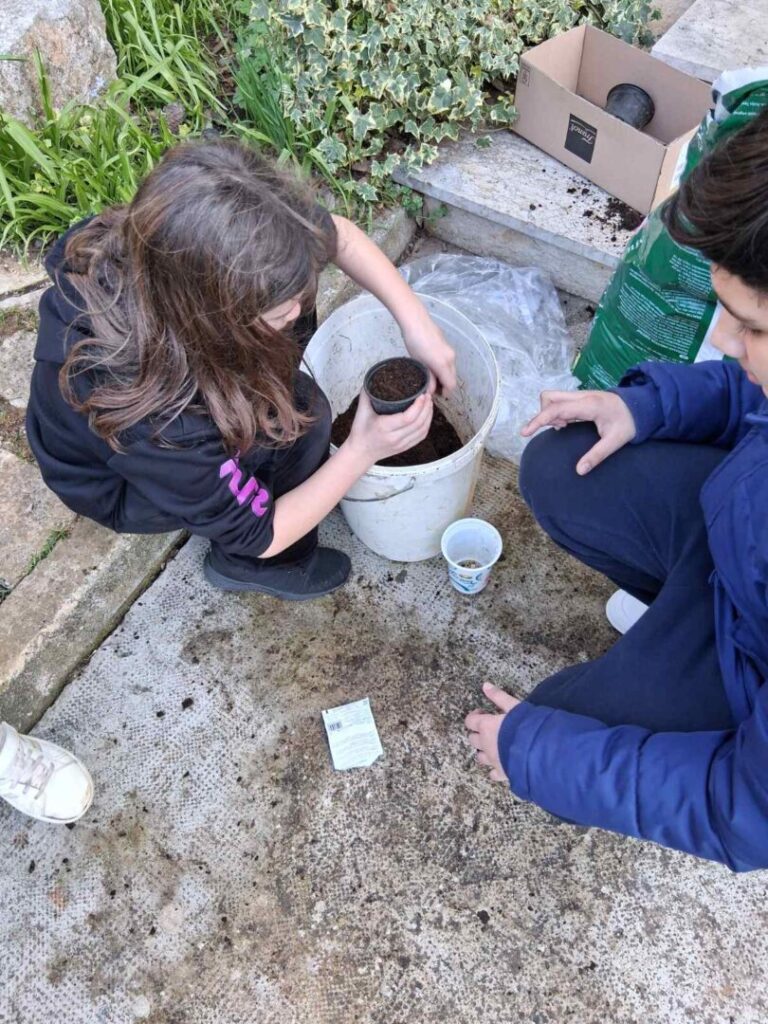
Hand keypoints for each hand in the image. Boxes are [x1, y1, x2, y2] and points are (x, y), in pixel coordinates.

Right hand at [345, 390, 432, 466]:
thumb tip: (373, 376)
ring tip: (429, 403)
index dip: (418, 405)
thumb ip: (367, 393)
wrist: (360, 453)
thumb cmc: (360, 432)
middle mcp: (394, 437)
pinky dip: (427, 424)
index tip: (422, 394)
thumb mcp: (360, 412)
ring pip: (422, 429)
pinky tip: (427, 415)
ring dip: (429, 415)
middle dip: (426, 407)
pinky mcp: (405, 447)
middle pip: (418, 423)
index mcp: (384, 427)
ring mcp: (401, 444)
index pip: (408, 417)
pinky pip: (421, 436)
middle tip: (428, 395)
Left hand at [402, 316, 456, 395]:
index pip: (451, 384)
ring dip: (444, 376)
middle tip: (432, 388)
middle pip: (452, 377)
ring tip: (431, 378)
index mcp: (444, 364)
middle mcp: (451, 358)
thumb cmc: (415, 342)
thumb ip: (428, 378)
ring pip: (451, 369)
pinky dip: (444, 367)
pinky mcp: (447, 346)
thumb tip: (430, 391)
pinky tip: (432, 366)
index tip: (438, 395)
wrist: (416, 321)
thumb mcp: (419, 363)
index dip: (446, 392)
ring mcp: (450, 351)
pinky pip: (449, 361)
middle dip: (445, 385)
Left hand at [464, 683, 520, 782]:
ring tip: (494, 746)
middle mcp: (485, 744)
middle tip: (489, 729)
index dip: (474, 716)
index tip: (483, 713)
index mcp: (486, 727)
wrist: (539, 751)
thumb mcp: (514, 706)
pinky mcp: (502, 773)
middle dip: (478, 733)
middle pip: (472, 739)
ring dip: (483, 751)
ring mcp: (492, 760)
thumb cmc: (526, 726)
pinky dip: (494, 769)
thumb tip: (485, 685)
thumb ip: (499, 696)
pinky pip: (493, 773)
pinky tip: (501, 764)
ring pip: (479, 757)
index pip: (470, 721)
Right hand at [521, 390, 636, 475]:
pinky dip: (558, 412)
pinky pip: (560, 402)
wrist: (642, 407)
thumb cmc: (629, 423)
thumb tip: (580, 471)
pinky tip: (568, 424)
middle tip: (560, 429)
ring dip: (551, 413)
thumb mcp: (616, 441)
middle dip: (544, 414)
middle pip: (549, 397)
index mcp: (589, 405)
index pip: (555, 409)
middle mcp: (582, 396)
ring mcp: (581, 396)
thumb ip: (597, 455)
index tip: (524, 432)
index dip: (538, 420)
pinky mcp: (581, 398)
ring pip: (553, 398)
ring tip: (565, 427)